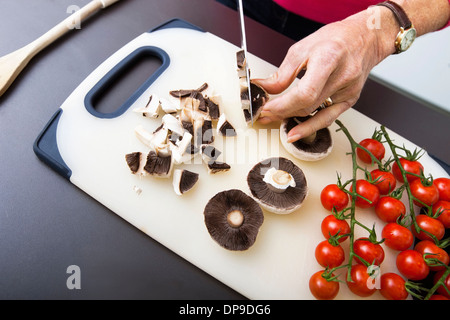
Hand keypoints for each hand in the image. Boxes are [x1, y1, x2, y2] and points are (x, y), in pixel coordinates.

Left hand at [255, 11, 391, 142]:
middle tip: (262, 113)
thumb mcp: (303, 48)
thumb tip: (265, 88)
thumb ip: (283, 73)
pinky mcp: (350, 100)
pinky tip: (295, 132)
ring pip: (314, 113)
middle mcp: (343, 77)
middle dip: (281, 112)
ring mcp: (348, 91)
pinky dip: (309, 126)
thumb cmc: (335, 39)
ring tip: (272, 119)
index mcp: (329, 58)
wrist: (364, 38)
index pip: (305, 92)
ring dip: (291, 118)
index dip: (283, 105)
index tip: (266, 108)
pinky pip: (327, 118)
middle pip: (308, 105)